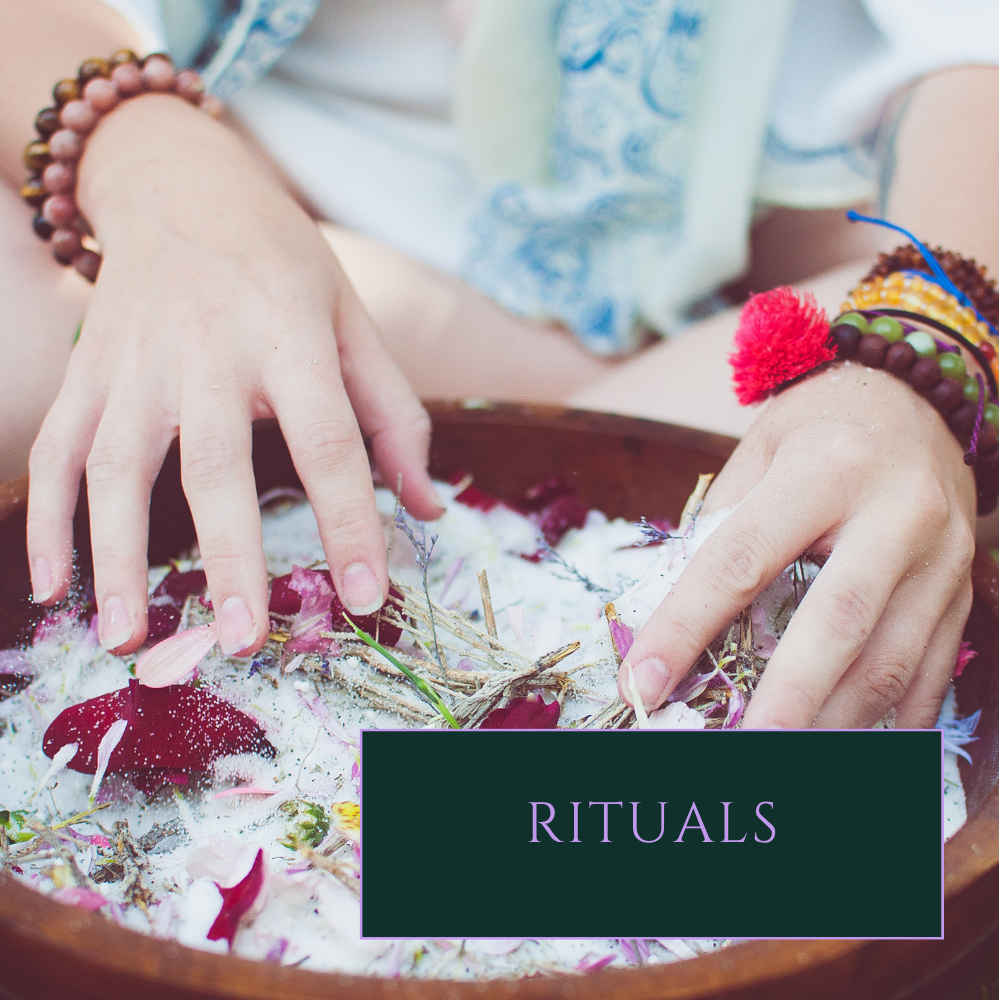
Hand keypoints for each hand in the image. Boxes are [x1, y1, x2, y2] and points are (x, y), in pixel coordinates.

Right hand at [26, 94, 441, 655]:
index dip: (349, 522)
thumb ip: (395, 415)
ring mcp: (135, 360)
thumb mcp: (354, 321)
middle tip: (241, 639)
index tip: (365, 597)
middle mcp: (207, 350)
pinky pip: (57, 448)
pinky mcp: (88, 369)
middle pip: (215, 463)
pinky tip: (53, 584)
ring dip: (116, 557)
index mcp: (291, 336)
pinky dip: (47, 517)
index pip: (330, 442)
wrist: (182, 183)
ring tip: (125, 638)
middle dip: (228, 557)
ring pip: (114, 466)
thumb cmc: (284, 263)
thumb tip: (424, 508)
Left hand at [618, 360, 976, 727]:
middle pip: (837, 621)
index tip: (642, 681)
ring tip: (783, 762)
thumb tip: (670, 612)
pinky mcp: (964, 588)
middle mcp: (896, 513)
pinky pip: (933, 669)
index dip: (686, 626)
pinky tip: (848, 747)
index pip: (741, 560)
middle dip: (785, 698)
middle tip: (737, 754)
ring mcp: (941, 556)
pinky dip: (891, 718)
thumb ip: (719, 527)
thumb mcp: (757, 451)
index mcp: (824, 469)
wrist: (917, 401)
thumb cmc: (820, 425)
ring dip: (834, 723)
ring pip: (891, 659)